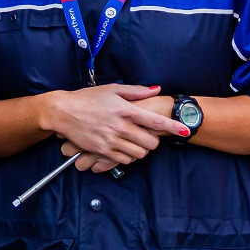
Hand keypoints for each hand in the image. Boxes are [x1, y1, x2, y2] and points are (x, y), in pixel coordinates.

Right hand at [39, 83, 189, 167]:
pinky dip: (129, 157)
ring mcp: (111, 140)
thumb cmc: (88, 98)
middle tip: (149, 136)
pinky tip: (125, 149)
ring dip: (142, 150)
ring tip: (136, 143)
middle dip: (153, 141)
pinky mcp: (102, 150)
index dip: (173, 126)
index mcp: (126, 109)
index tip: (185, 130)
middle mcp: (121, 126)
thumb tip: (156, 89)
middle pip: (150, 142)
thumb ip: (136, 91)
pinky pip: (124, 160)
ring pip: (139, 154)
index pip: (155, 120)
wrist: (64, 112)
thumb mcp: (112, 89)